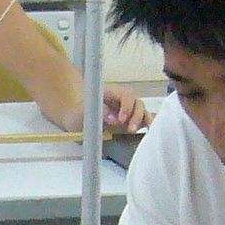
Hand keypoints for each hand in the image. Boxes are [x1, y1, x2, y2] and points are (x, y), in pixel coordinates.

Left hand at [36, 85, 152, 135]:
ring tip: (136, 132)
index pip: (125, 95)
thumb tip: (113, 119)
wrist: (75, 120)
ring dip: (143, 120)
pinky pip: (143, 118)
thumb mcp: (83, 112)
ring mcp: (127, 109)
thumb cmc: (78, 114)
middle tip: (130, 129)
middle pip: (136, 102)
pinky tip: (149, 131)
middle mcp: (122, 99)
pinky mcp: (130, 119)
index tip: (121, 120)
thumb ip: (98, 113)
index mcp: (111, 92)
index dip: (126, 106)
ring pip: (142, 110)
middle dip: (136, 115)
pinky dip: (148, 123)